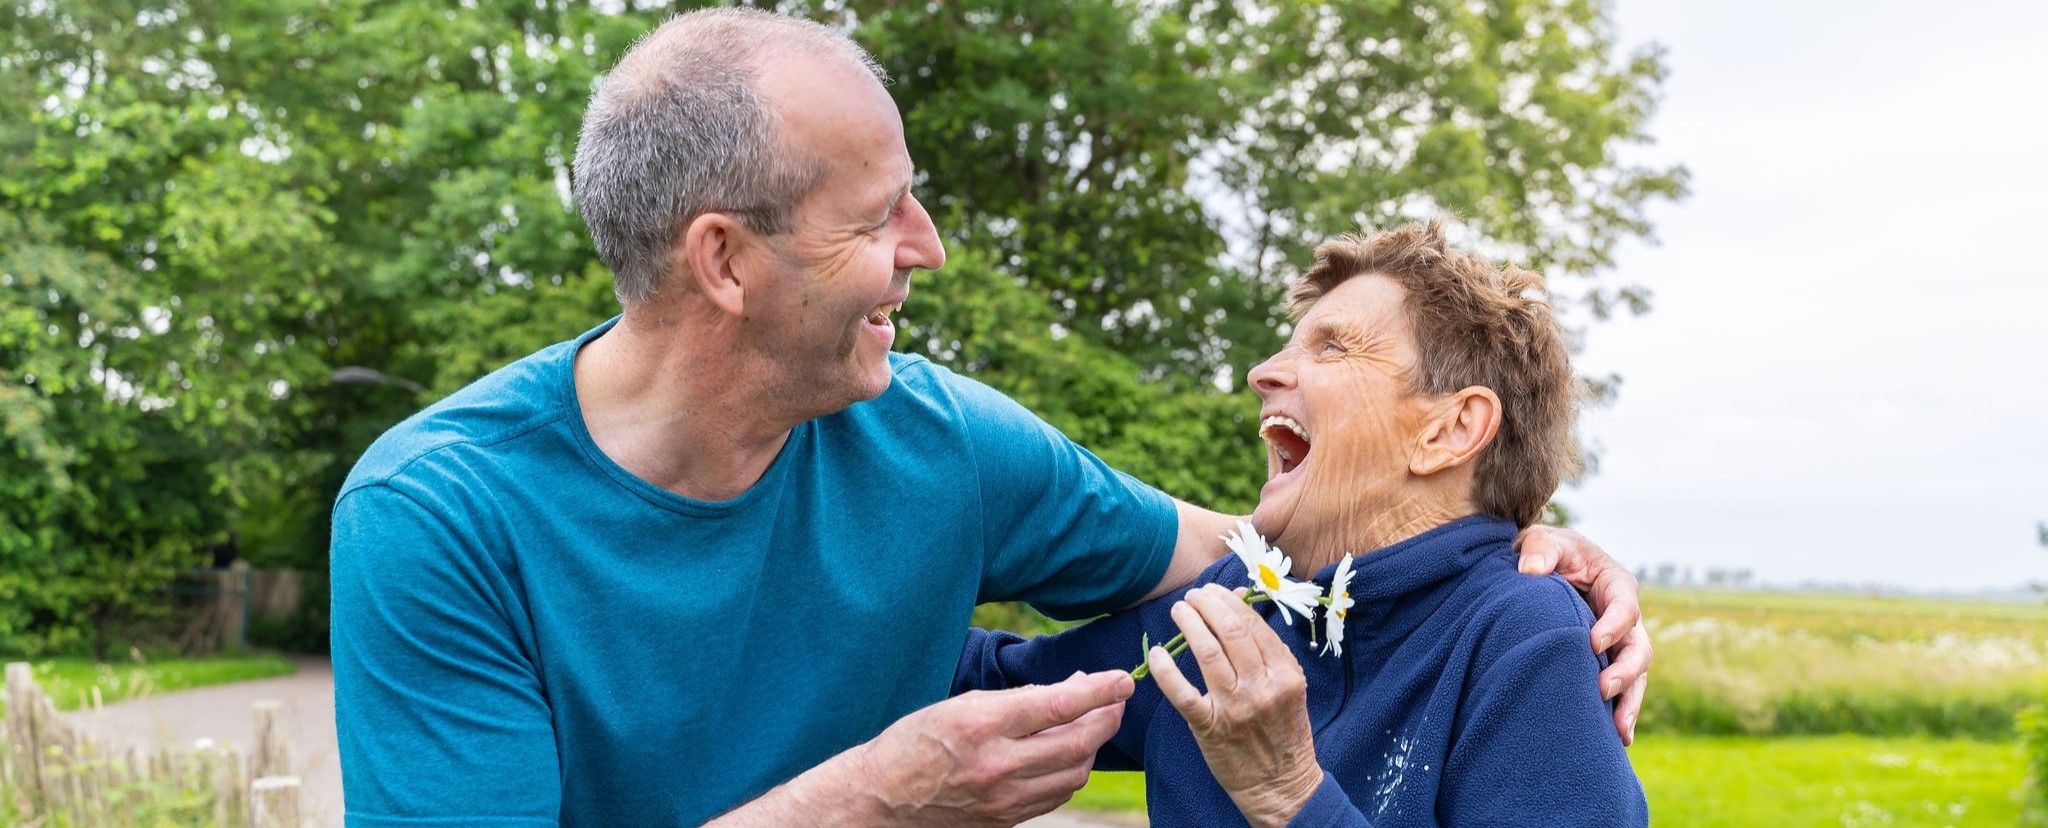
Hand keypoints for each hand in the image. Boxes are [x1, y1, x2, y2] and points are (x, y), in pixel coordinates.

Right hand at [851, 671, 1132, 826]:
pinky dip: (1070, 772)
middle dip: (1107, 718)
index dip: (1100, 690)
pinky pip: (1055, 796)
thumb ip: (1015, 700)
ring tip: (1093, 724)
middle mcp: (998, 765)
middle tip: (1116, 700)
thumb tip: (1066, 691)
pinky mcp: (1005, 822)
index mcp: (984, 725)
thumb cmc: (913, 742)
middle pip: (1079, 743)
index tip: (1122, 679)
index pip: (1060, 705)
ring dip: (1092, 747)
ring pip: (1074, 774)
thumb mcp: (958, 704)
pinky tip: (1069, 755)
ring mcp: (1004, 800)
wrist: (880, 799)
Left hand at [1147, 585, 1322, 827]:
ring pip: (1208, 653)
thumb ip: (1268, 648)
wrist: (1280, 784)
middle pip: (1230, 631)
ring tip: (1179, 611)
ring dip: (1189, 624)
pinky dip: (1166, 670)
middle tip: (1193, 596)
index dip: (1229, 601)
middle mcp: (1262, 687)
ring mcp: (1235, 708)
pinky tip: (1158, 654)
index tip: (1214, 591)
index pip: (1253, 624)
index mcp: (1285, 674)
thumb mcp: (1289, 686)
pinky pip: (1183, 692)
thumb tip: (1240, 601)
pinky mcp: (1210, 727)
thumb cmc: (1283, 730)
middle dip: (1207, 604)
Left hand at [1515, 525, 1651, 744]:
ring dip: (1629, 703)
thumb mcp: (1541, 540)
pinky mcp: (1603, 663)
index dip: (1613, 625)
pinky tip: (1612, 740)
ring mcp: (1616, 644)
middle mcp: (1623, 618)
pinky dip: (1618, 713)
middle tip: (1602, 688)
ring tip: (1618, 731)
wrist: (1538, 569)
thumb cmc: (1544, 552)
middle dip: (1625, 671)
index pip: (1625, 606)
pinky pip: (1619, 691)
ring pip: (1635, 677)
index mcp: (1615, 584)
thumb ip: (1539, 550)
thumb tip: (1530, 571)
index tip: (1592, 643)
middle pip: (1638, 648)